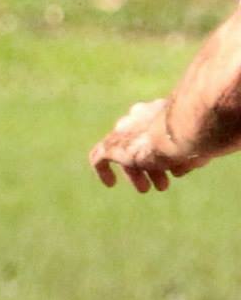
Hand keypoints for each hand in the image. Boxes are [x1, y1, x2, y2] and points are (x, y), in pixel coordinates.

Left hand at [89, 98, 207, 191]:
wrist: (184, 129)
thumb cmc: (199, 135)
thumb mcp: (199, 145)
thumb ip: (190, 152)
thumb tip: (182, 167)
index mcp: (161, 109)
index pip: (158, 129)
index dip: (164, 150)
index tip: (174, 167)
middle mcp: (140, 115)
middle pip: (141, 141)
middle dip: (152, 164)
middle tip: (161, 183)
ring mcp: (124, 130)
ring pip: (126, 152)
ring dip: (137, 172)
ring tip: (146, 189)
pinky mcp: (112, 145)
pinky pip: (99, 157)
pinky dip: (104, 170)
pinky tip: (110, 184)